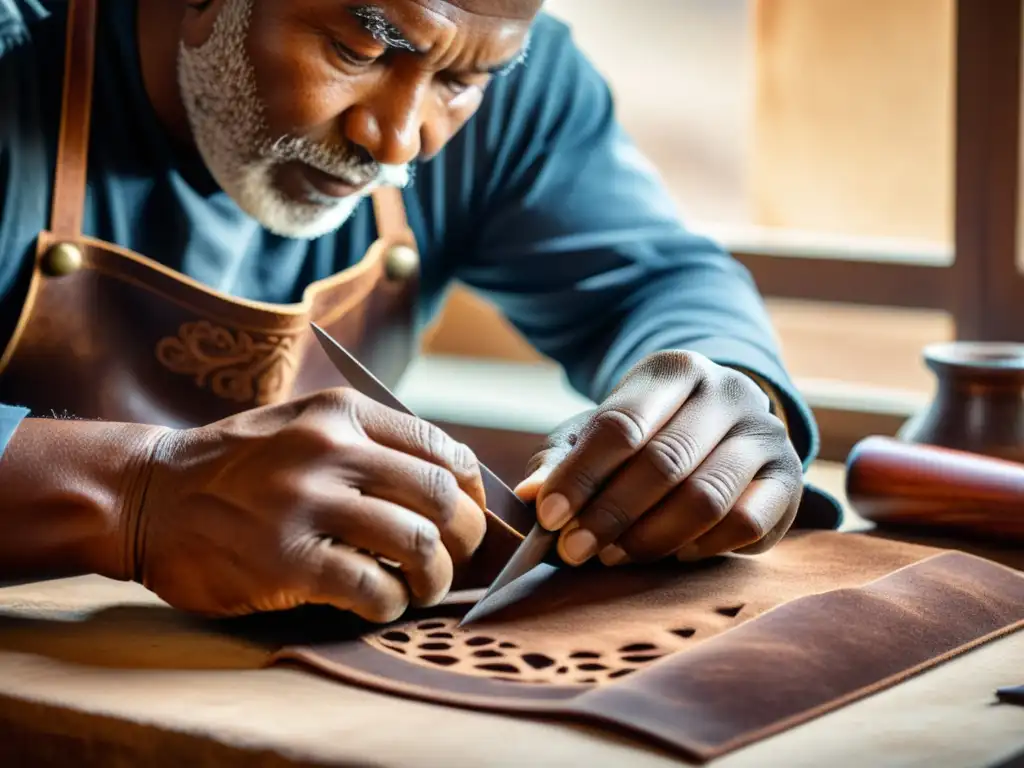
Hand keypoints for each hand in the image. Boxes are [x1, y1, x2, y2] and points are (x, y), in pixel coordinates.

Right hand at [131, 389, 487, 620]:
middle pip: (441, 495)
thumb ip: (370, 444)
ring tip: (420, 586)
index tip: (467, 514)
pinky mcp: (285, 560)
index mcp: (342, 413)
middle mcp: (330, 449)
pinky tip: (381, 604)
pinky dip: (390, 603)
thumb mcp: (304, 424)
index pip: (442, 448)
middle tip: (452, 558)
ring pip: (417, 542)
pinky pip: (372, 587)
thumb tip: (450, 487)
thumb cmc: (237, 466)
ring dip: (434, 576)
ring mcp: (306, 503)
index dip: (471, 490)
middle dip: (464, 536)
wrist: (148, 495)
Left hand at [515, 351, 801, 566]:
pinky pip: (745, 523)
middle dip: (611, 514)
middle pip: (662, 462)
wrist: (720, 431)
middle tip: (574, 552)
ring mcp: (764, 432)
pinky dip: (702, 546)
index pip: (621, 424)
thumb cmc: (644, 436)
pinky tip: (671, 557)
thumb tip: (529, 495)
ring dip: (650, 537)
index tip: (549, 518)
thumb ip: (563, 461)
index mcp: (674, 369)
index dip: (581, 475)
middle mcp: (727, 390)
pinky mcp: (789, 478)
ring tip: (612, 559)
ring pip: (704, 497)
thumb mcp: (598, 435)